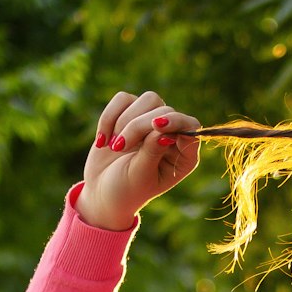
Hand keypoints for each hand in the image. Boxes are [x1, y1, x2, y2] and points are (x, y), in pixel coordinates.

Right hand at [77, 90, 200, 229]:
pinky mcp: (130, 113)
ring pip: (148, 100)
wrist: (101, 192)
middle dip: (138, 127)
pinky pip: (123, 99)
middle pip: (164, 110)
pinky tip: (102, 141)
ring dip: (125, 120)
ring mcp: (151, 122)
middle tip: (118, 148)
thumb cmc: (126, 190)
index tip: (156, 125)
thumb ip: (152, 151)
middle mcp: (172, 136)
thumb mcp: (140, 175)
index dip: (176, 121)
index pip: (190, 126)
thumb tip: (162, 127)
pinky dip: (109, 116)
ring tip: (113, 146)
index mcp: (184, 156)